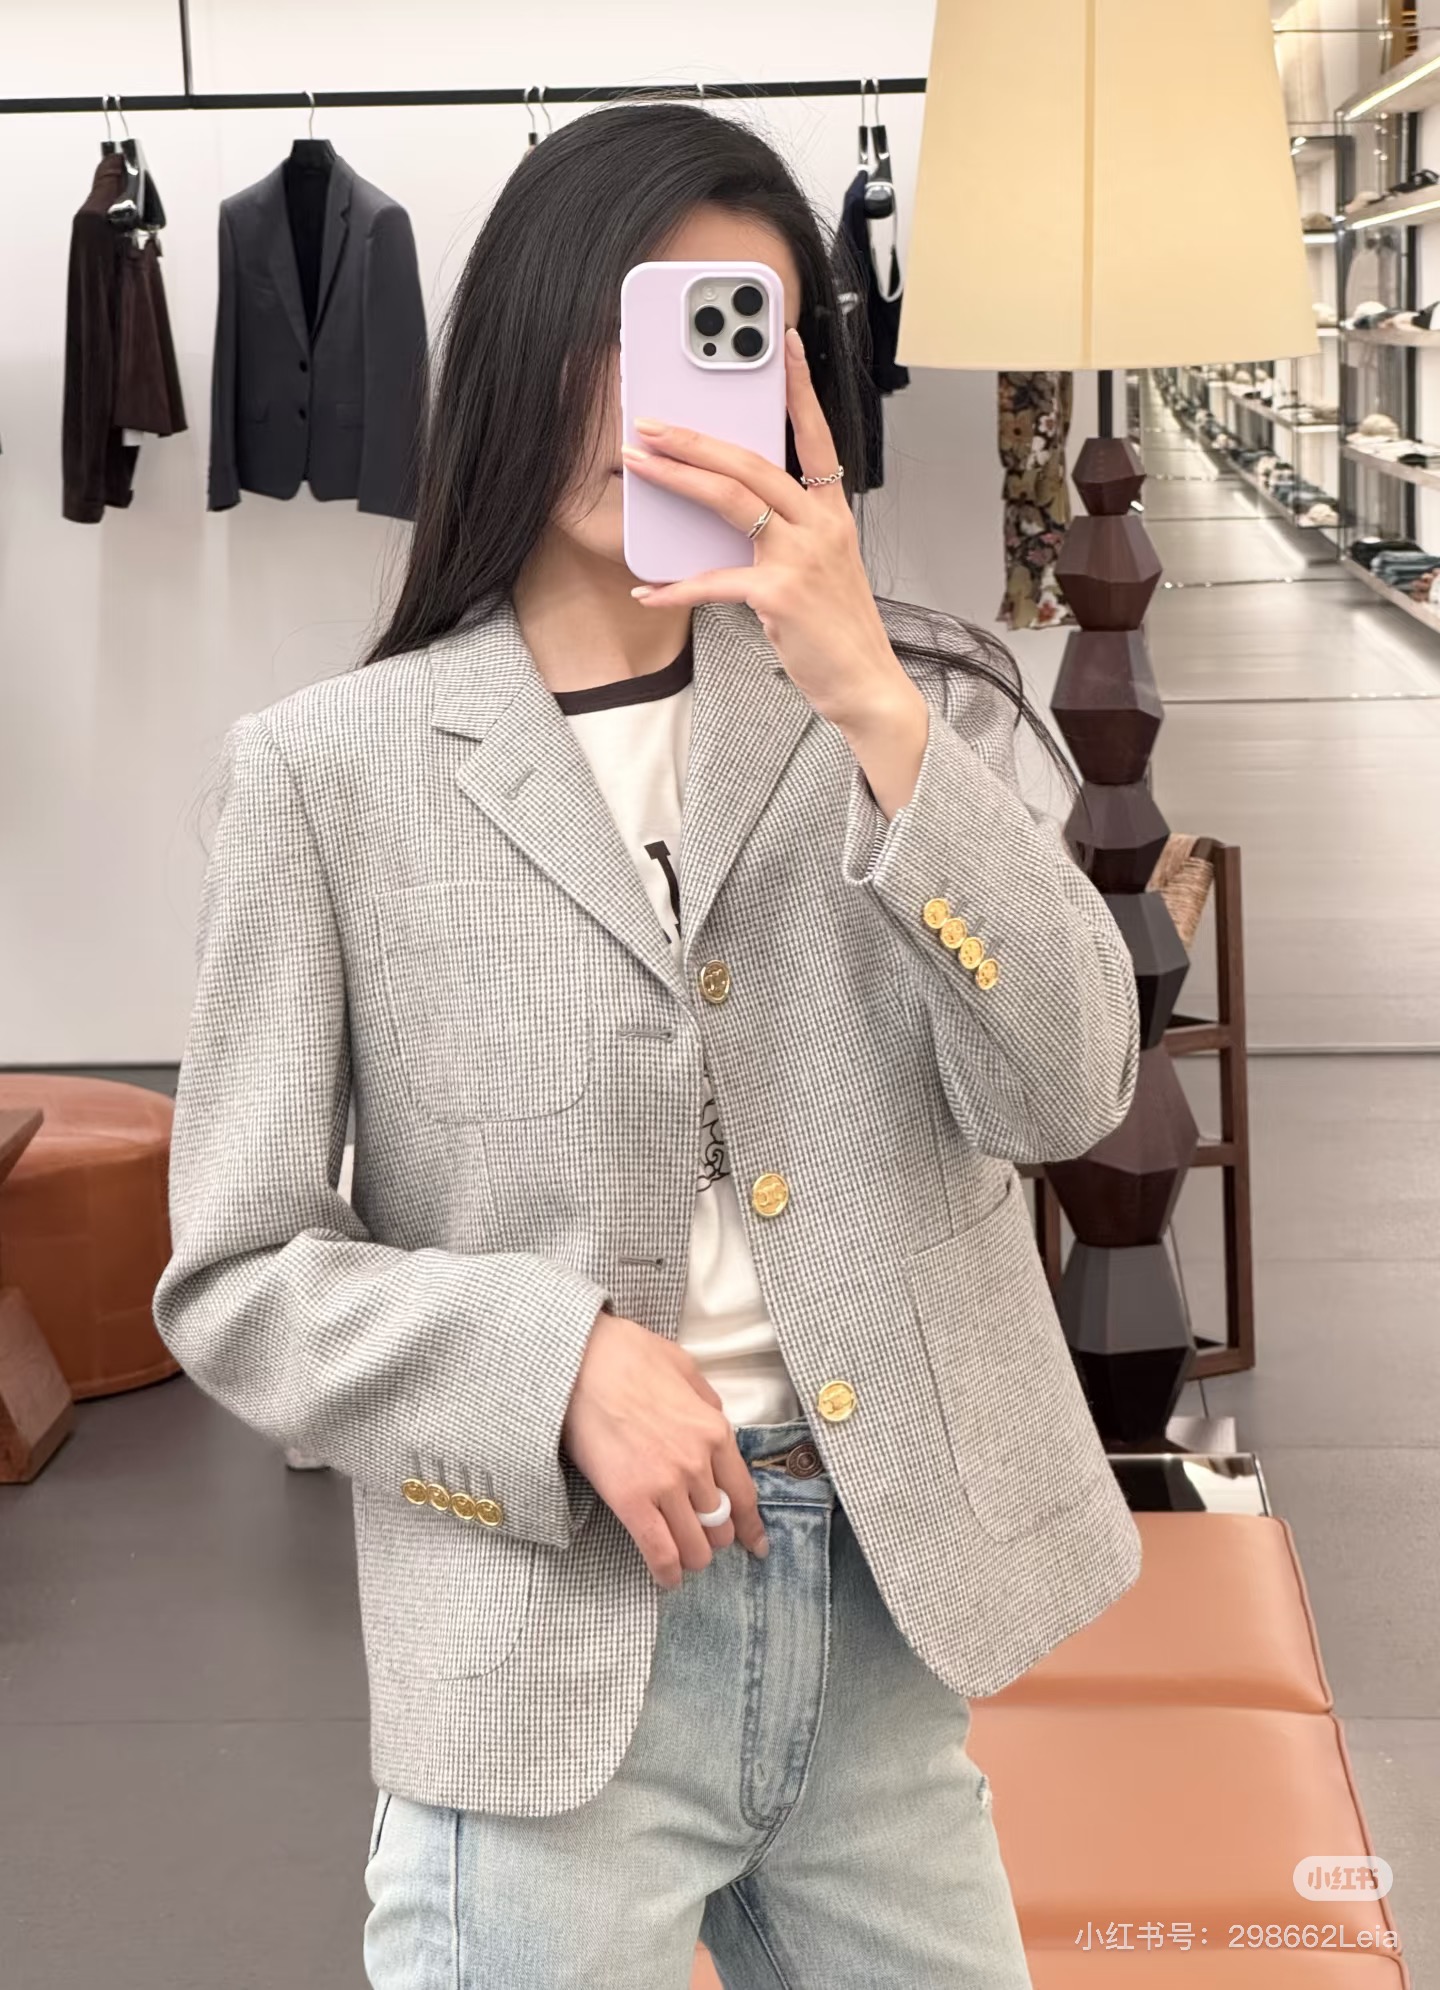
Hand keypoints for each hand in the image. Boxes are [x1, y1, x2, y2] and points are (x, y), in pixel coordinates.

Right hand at [560, 1309, 770, 1588]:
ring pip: (695, 1545)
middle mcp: (698, 1464)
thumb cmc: (627, 1357)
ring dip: (692, 1556)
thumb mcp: (683, 1366)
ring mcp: (665, 1485)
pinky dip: (667, 1572)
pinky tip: (667, 1579)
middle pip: (720, 1525)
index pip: (745, 1495)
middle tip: (699, 1536)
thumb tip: (712, 1417)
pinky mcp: (631, 1501)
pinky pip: (659, 1551)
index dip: (751, 1527)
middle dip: (713, 1536)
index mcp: (715, 1432)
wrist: (579, 1363)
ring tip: (682, 1557)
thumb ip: (705, 1399)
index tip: (755, 1545)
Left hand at [621, 327, 909, 729]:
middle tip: (652, 422)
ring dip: (679, 479)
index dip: (800, 389)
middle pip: (753, 463)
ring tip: (640, 465)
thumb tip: (730, 519)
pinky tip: (649, 589)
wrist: (866, 685)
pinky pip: (715, 580)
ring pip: (733, 501)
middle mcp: (821, 526)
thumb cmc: (837, 631)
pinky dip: (677, 587)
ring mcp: (801, 558)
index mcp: (833, 515)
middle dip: (697, 438)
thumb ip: (786, 538)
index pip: (817, 438)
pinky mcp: (779, 595)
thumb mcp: (822, 571)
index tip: (785, 344)